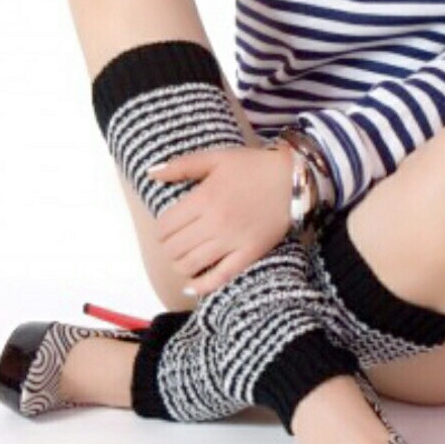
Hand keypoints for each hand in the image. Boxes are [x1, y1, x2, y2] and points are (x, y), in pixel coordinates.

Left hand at [147, 144, 294, 295]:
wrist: (292, 179)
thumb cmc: (253, 166)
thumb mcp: (216, 157)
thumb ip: (182, 165)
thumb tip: (151, 173)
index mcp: (204, 198)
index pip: (165, 226)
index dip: (160, 229)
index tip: (167, 227)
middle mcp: (214, 223)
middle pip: (174, 248)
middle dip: (168, 247)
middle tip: (174, 242)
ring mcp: (232, 241)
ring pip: (190, 265)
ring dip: (180, 264)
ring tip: (183, 257)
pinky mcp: (248, 254)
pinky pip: (219, 278)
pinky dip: (201, 285)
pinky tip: (192, 285)